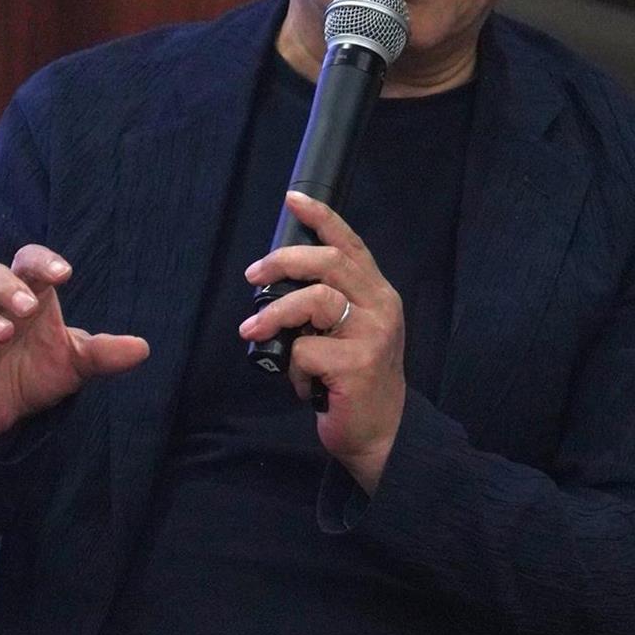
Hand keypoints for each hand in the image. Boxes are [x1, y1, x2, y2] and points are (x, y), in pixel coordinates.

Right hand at [0, 244, 149, 438]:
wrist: (8, 411)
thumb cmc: (40, 370)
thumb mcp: (77, 362)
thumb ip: (104, 353)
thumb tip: (143, 347)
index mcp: (28, 298)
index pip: (28, 262)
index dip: (42, 261)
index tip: (64, 273)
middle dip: (6, 287)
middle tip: (27, 306)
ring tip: (3, 333)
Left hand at [239, 192, 404, 492]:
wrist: (380, 435)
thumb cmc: (353, 383)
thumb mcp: (347, 333)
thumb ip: (326, 304)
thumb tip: (276, 283)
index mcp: (378, 294)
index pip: (350, 245)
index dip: (321, 219)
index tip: (293, 199)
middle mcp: (381, 307)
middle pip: (328, 263)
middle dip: (282, 262)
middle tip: (253, 277)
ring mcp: (373, 335)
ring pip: (314, 300)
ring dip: (275, 315)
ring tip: (253, 331)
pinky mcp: (358, 364)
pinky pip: (305, 350)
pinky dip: (292, 367)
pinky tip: (303, 385)